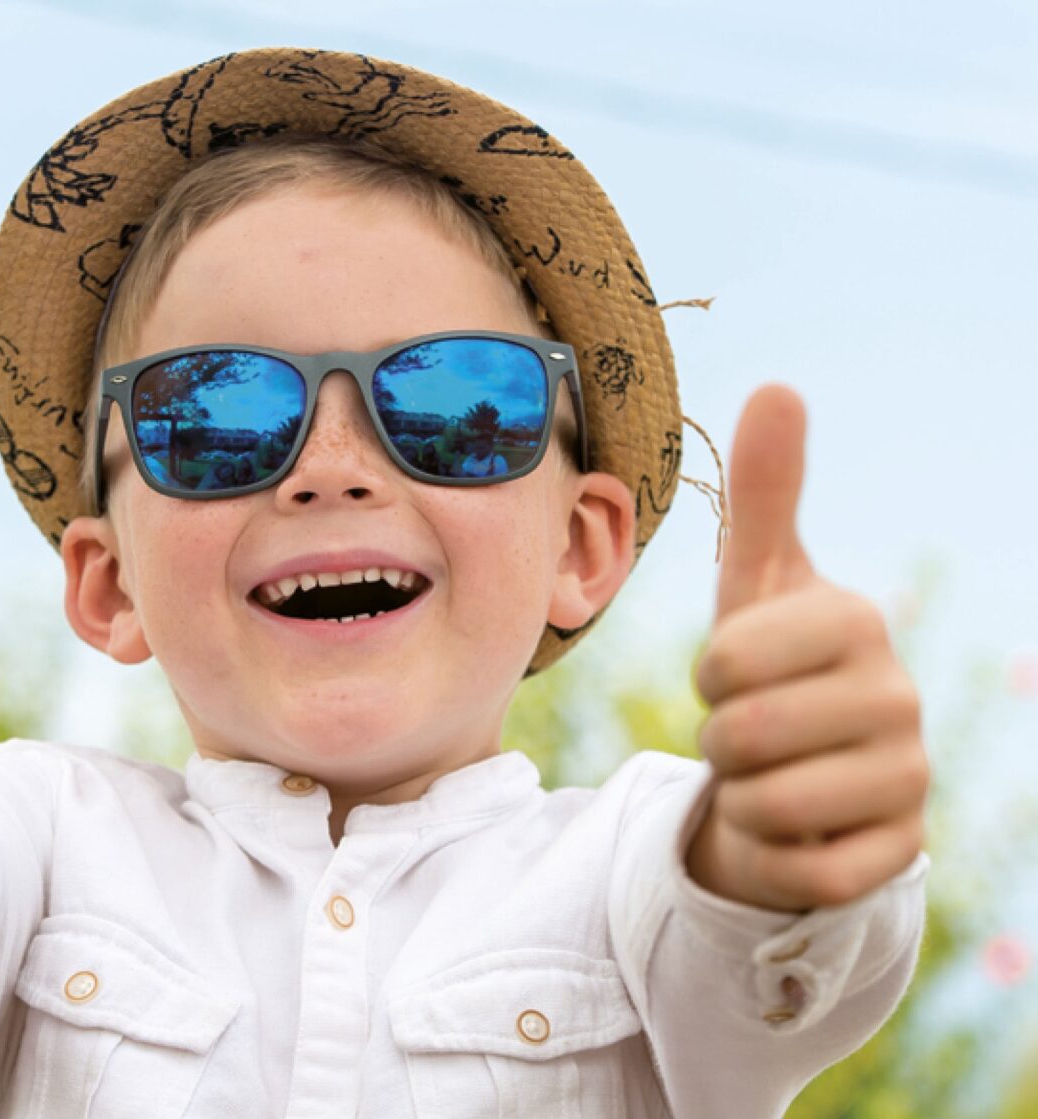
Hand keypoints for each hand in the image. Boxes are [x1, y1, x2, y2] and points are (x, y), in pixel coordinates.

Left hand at [685, 385, 929, 912]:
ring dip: (741, 796)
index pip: (727, 658)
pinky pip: (800, 867)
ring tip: (769, 773)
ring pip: (766, 803)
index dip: (709, 673)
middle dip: (720, 739)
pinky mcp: (898, 856)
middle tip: (747, 729)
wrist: (798, 771)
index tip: (735, 670)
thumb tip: (776, 385)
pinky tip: (794, 827)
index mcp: (857, 621)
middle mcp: (899, 698)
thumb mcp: (755, 582)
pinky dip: (771, 852)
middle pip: (741, 734)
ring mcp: (908, 780)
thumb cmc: (768, 667)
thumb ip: (764, 494)